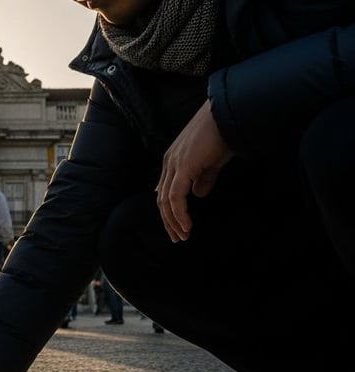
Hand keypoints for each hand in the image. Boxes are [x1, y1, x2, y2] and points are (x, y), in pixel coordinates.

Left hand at [156, 100, 232, 242]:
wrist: (228, 115)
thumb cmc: (223, 134)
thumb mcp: (212, 162)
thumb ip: (204, 178)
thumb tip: (198, 195)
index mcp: (172, 160)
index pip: (164, 190)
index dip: (169, 211)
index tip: (178, 227)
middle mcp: (168, 162)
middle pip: (161, 199)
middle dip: (168, 221)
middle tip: (177, 238)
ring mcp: (174, 164)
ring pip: (166, 201)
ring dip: (173, 222)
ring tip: (183, 236)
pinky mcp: (183, 167)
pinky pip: (176, 198)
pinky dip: (179, 214)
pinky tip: (186, 226)